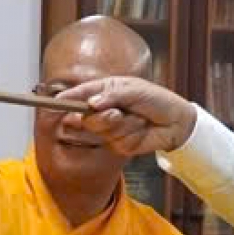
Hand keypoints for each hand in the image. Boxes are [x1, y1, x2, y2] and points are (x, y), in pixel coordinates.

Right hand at [57, 77, 199, 154]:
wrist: (176, 123)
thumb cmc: (157, 100)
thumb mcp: (135, 90)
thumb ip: (112, 95)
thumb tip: (92, 103)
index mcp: (105, 91)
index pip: (81, 94)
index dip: (68, 99)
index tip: (57, 103)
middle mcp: (104, 110)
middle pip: (86, 118)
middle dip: (102, 117)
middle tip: (118, 114)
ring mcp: (110, 129)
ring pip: (104, 130)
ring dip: (124, 125)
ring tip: (139, 119)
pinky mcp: (119, 144)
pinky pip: (118, 141)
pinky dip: (133, 134)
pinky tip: (142, 129)